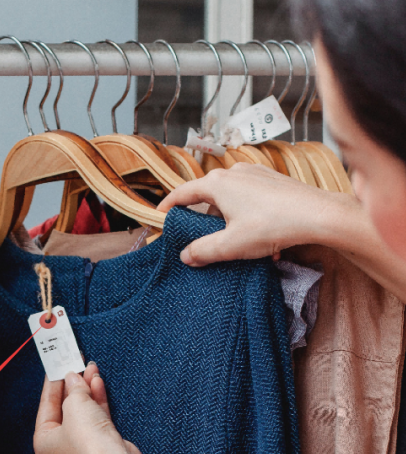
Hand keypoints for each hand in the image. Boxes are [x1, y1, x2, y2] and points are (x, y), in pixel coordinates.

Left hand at [33, 362, 147, 453]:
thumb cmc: (88, 444)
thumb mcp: (74, 406)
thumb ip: (73, 389)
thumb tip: (73, 378)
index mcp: (44, 442)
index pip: (46, 407)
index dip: (52, 385)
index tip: (55, 368)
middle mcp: (61, 446)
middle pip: (64, 408)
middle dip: (71, 386)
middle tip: (74, 365)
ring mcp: (83, 446)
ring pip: (82, 411)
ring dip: (86, 390)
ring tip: (89, 369)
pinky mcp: (102, 444)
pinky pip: (96, 417)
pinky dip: (97, 400)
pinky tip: (98, 382)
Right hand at [157, 163, 342, 266]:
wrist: (318, 215)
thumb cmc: (272, 225)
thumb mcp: (230, 245)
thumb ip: (202, 251)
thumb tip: (186, 255)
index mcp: (217, 184)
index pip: (183, 193)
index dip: (168, 206)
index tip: (160, 215)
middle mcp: (234, 172)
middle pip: (208, 196)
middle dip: (204, 219)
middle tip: (201, 238)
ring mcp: (256, 174)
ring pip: (230, 198)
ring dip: (229, 221)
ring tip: (238, 244)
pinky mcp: (273, 180)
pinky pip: (250, 198)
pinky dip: (247, 216)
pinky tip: (260, 236)